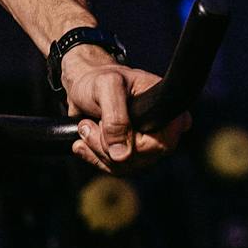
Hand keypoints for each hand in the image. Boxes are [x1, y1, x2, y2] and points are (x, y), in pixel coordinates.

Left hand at [60, 48, 188, 174]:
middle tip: (88, 124)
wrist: (84, 85)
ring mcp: (146, 143)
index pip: (163, 143)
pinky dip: (94, 157)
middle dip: (108, 145)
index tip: (107, 123)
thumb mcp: (107, 88)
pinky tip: (83, 142)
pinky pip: (115, 169)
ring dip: (98, 150)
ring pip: (126, 166)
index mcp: (165, 108)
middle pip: (142, 158)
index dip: (134, 142)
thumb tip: (122, 155)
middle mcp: (161, 129)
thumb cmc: (99, 79)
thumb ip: (116, 119)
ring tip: (86, 127)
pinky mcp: (130, 153)